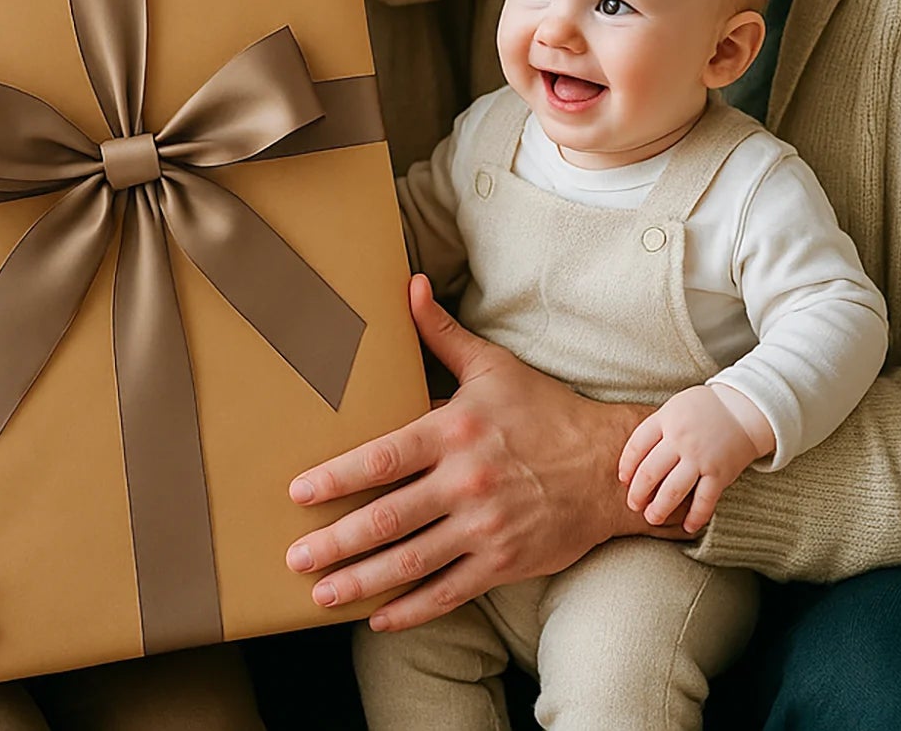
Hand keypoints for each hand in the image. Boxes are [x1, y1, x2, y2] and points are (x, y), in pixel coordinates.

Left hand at [285, 275, 681, 632]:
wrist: (605, 465)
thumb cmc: (543, 411)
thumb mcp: (491, 366)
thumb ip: (440, 332)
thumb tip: (409, 285)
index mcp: (455, 431)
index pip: (382, 459)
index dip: (335, 478)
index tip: (298, 492)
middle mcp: (466, 482)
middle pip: (387, 518)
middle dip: (336, 541)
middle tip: (295, 556)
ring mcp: (485, 528)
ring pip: (411, 561)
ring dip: (361, 580)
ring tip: (321, 592)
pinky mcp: (503, 563)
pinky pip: (448, 591)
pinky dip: (411, 609)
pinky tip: (378, 616)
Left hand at [618, 383, 774, 532]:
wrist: (743, 409)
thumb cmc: (703, 409)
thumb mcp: (674, 407)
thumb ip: (657, 428)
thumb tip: (634, 457)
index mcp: (666, 419)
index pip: (637, 446)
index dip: (627, 466)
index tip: (623, 480)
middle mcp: (680, 439)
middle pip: (650, 471)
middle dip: (638, 493)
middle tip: (633, 505)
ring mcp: (700, 458)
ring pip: (673, 490)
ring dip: (660, 509)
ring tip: (652, 519)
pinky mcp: (720, 473)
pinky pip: (705, 500)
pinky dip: (696, 517)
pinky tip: (688, 527)